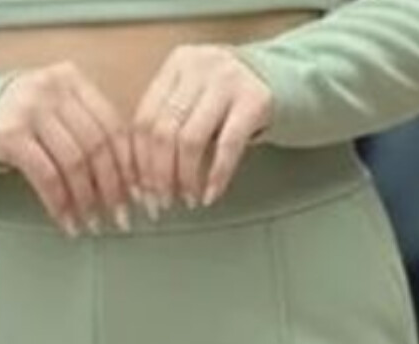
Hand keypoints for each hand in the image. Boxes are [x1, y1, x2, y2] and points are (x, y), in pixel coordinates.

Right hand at [0, 63, 134, 235]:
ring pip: (74, 162)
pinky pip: (46, 176)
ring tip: (92, 224)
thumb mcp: (53, 114)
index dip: (128, 164)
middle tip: (119, 217)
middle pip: (97, 144)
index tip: (136, 195)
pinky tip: (66, 221)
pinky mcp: (9, 135)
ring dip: (86, 200)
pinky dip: (60, 203)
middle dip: (111, 187)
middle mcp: (53, 88)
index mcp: (72, 80)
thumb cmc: (15, 124)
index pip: (112, 124)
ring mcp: (29, 109)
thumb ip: (85, 130)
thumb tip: (126, 178)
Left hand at [130, 47, 274, 213]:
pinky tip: (210, 195)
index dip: (139, 163)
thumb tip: (138, 184)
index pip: (144, 120)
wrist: (280, 79)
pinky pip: (227, 147)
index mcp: (177, 64)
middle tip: (161, 203)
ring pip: (190, 140)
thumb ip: (165, 127)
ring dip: (184, 179)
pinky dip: (216, 176)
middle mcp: (201, 66)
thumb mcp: (191, 100)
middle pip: (164, 132)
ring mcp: (229, 80)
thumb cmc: (225, 100)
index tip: (140, 193)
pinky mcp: (256, 100)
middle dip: (158, 176)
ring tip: (186, 199)